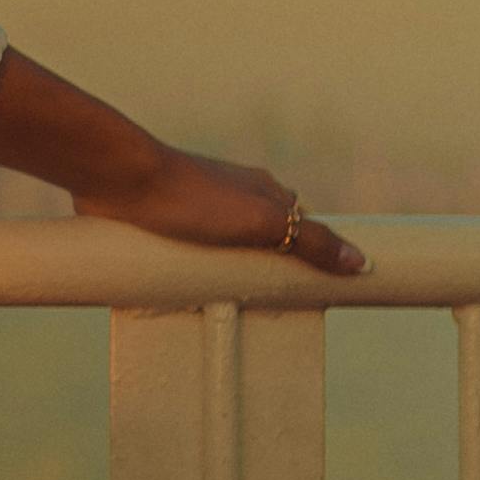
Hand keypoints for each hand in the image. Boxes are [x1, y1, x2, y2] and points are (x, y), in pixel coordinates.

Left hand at [78, 141, 365, 281]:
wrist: (120, 177)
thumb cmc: (192, 197)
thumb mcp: (260, 224)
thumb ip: (309, 242)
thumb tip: (360, 262)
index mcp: (264, 189)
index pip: (301, 223)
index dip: (309, 252)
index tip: (315, 285)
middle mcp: (235, 192)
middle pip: (264, 234)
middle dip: (268, 263)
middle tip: (269, 303)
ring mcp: (198, 204)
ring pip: (225, 241)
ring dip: (229, 266)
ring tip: (229, 302)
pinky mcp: (164, 216)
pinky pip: (189, 246)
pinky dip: (195, 264)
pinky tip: (188, 286)